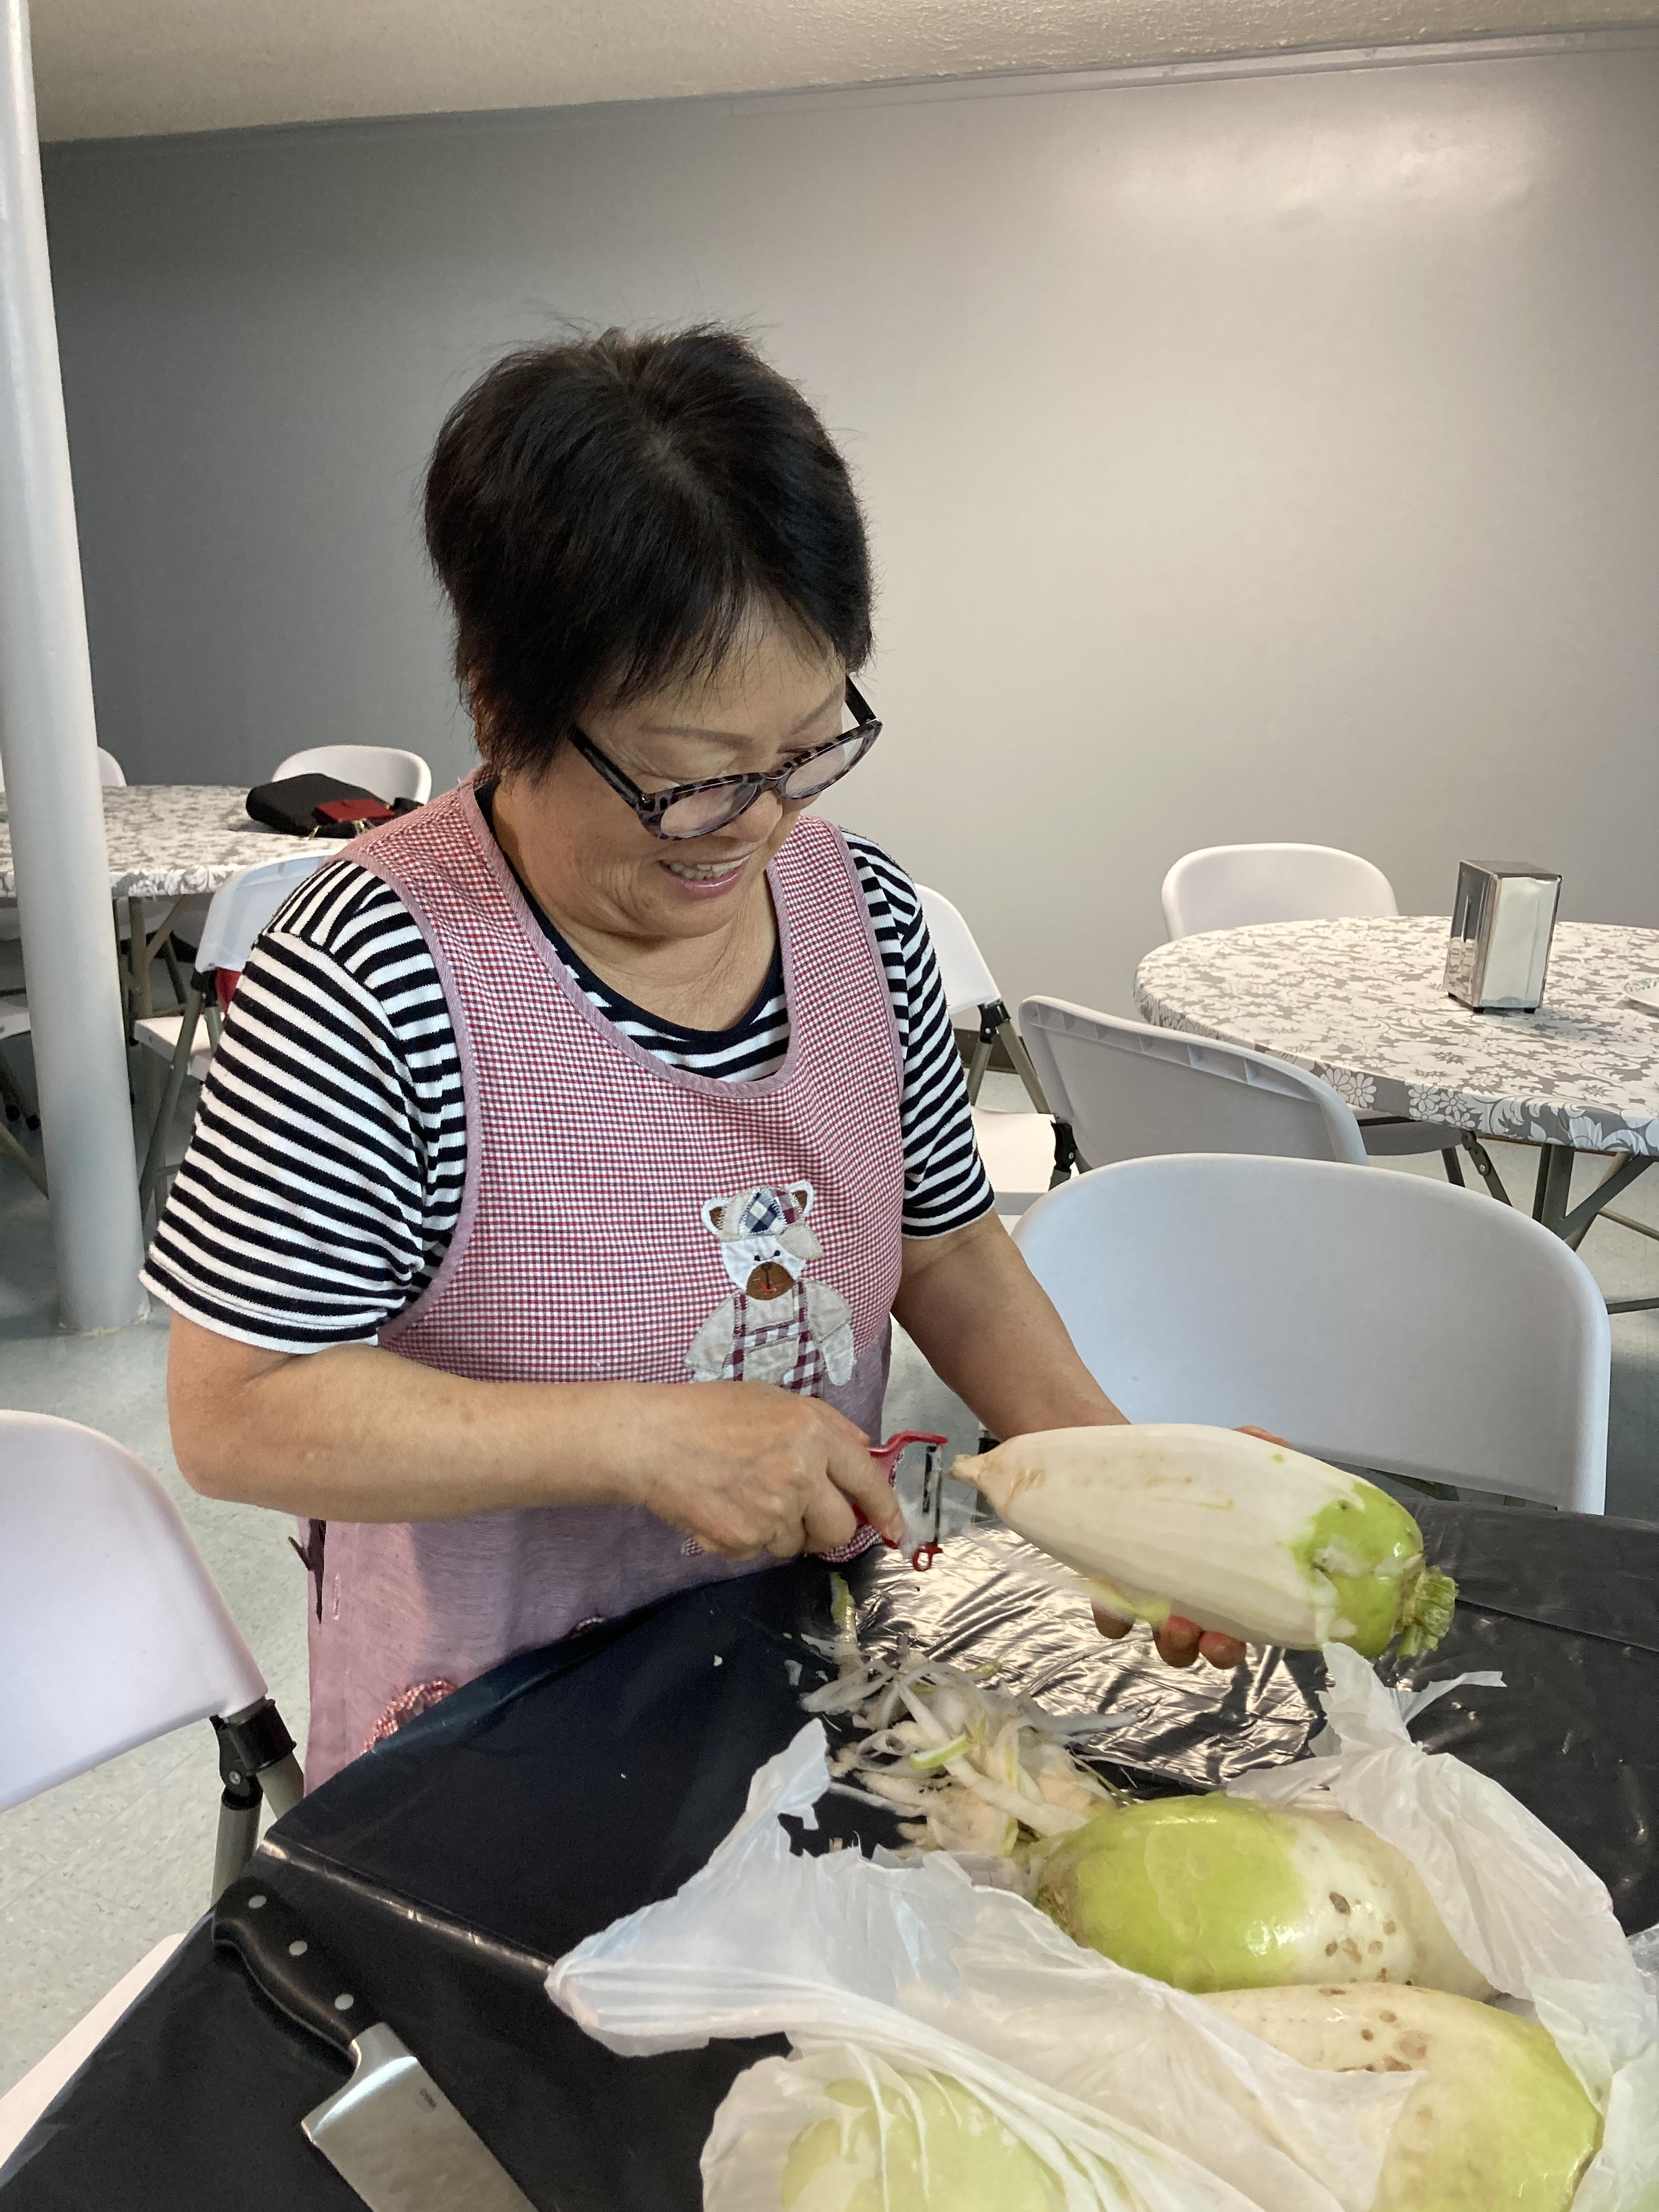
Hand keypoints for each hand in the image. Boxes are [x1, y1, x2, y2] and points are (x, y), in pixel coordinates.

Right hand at [623, 1381, 905, 1561]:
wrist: (653, 1440)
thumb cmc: (710, 1412)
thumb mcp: (775, 1399)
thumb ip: (826, 1423)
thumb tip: (864, 1449)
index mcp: (813, 1436)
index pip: (866, 1480)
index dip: (885, 1509)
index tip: (895, 1529)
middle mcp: (800, 1477)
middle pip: (839, 1529)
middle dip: (827, 1529)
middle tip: (802, 1515)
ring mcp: (772, 1513)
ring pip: (797, 1545)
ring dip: (781, 1531)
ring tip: (747, 1498)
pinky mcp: (742, 1542)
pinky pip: (759, 1552)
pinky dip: (747, 1539)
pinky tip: (725, 1509)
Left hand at [1090, 1424, 1288, 1669]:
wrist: (1118, 1462)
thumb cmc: (1183, 1471)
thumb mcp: (1219, 1454)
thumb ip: (1254, 1447)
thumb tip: (1280, 1445)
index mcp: (1229, 1579)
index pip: (1246, 1625)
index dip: (1242, 1640)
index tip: (1237, 1636)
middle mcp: (1193, 1600)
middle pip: (1203, 1646)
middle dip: (1206, 1648)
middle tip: (1201, 1634)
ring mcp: (1151, 1598)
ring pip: (1163, 1640)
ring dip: (1170, 1641)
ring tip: (1168, 1619)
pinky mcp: (1109, 1589)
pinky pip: (1111, 1619)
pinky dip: (1113, 1614)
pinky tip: (1111, 1592)